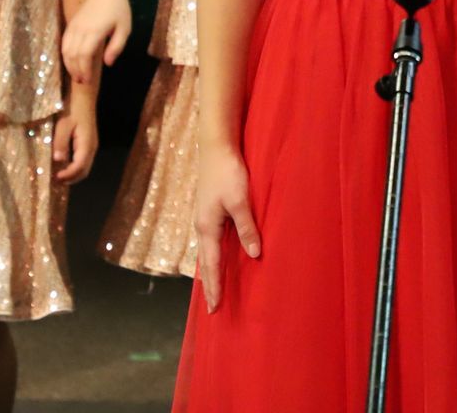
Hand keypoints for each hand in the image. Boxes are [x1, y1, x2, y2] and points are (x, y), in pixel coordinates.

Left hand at [52, 111, 96, 183]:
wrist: (83, 97)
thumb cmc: (72, 109)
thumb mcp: (64, 125)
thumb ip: (61, 143)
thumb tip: (58, 161)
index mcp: (86, 145)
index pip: (79, 167)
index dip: (68, 176)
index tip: (54, 179)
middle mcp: (92, 148)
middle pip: (84, 171)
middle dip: (71, 179)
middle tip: (54, 182)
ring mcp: (91, 146)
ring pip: (84, 167)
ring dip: (72, 175)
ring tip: (57, 177)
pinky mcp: (87, 143)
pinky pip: (82, 161)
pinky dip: (74, 168)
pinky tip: (63, 166)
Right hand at [62, 0, 132, 83]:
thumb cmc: (119, 9)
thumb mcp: (124, 29)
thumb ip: (116, 47)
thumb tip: (107, 63)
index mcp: (95, 31)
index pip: (84, 55)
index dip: (84, 70)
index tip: (87, 81)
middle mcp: (81, 29)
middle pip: (73, 55)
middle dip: (76, 70)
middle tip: (82, 81)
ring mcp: (74, 26)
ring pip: (65, 49)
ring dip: (69, 64)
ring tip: (76, 75)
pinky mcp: (71, 24)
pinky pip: (64, 42)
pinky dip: (65, 55)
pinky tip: (71, 62)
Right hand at [193, 143, 260, 312]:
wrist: (215, 146)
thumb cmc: (228, 172)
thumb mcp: (240, 201)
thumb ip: (247, 228)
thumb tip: (254, 255)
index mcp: (207, 228)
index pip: (210, 265)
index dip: (214, 287)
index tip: (214, 309)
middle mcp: (202, 226)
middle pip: (205, 262)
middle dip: (209, 284)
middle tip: (213, 307)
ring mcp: (205, 218)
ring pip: (207, 251)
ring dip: (211, 270)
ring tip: (215, 287)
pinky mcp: (210, 210)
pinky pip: (211, 240)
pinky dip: (214, 254)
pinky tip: (220, 255)